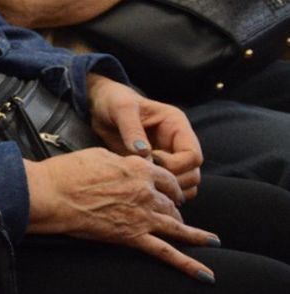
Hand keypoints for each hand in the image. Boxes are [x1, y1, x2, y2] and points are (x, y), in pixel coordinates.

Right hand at [24, 149, 216, 281]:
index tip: (172, 191)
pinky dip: (189, 265)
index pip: (166, 178)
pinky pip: (166, 253)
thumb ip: (120, 162)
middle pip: (172, 203)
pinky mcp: (133, 237)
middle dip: (176, 209)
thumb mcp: (97, 155)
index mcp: (138, 169)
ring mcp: (142, 216)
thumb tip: (126, 166)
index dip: (171, 186)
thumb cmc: (66, 172)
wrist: (51, 194)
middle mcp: (146, 191)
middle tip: (177, 215)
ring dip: (194, 235)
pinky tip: (206, 275)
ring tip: (209, 241)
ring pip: (176, 226)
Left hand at [87, 74, 202, 197]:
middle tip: (145, 176)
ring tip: (141, 180)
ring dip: (167, 189)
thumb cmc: (113, 101)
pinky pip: (169, 188)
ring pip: (185, 185)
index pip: (193, 156)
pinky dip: (160, 192)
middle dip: (172, 180)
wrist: (101, 107)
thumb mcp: (121, 108)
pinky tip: (139, 184)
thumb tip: (144, 154)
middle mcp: (178, 143)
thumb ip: (132, 129)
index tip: (150, 159)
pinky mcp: (157, 168)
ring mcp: (170, 157)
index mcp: (177, 126)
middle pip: (193, 174)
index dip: (175, 165)